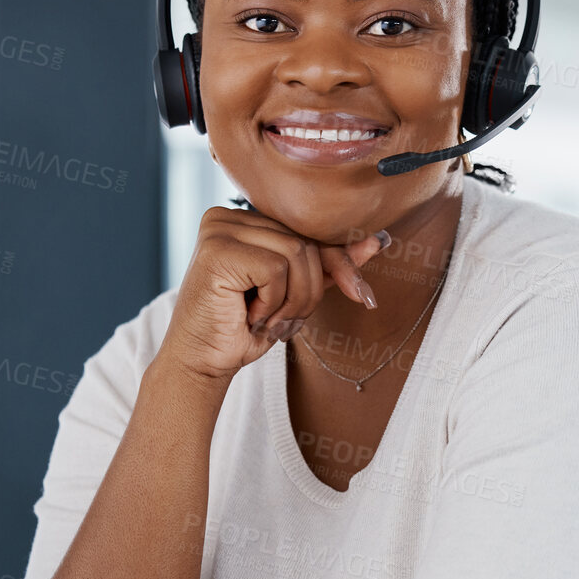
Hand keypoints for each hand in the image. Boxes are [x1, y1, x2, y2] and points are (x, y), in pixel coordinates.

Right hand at [158, 204, 389, 382]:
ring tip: (265, 319)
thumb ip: (326, 266)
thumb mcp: (294, 293)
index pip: (306, 233)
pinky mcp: (217, 249)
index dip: (339, 262)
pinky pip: (276, 269)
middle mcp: (228, 215)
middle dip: (309, 291)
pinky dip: (272, 302)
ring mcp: (219, 229)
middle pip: (305, 243)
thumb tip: (376, 241)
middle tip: (281, 321)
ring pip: (296, 254)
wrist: (202, 363)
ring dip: (292, 300)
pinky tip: (248, 315)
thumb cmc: (241, 329)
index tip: (365, 292)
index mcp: (244, 220)